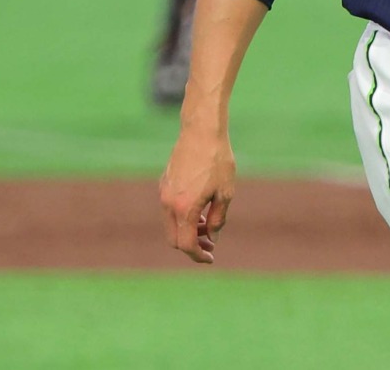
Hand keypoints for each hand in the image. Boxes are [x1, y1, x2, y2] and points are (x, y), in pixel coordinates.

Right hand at [159, 125, 235, 263]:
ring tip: (208, 224)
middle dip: (192, 245)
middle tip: (210, 244)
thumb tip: (211, 237)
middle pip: (174, 239)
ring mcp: (164, 192)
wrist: (202, 131)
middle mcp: (169, 203)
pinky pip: (170, 209)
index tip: (210, 258)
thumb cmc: (217, 160)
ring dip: (187, 230)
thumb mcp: (225, 192)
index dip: (198, 255)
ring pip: (171, 224)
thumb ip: (217, 219)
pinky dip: (182, 216)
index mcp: (184, 209)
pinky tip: (199, 208)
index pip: (186, 244)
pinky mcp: (164, 182)